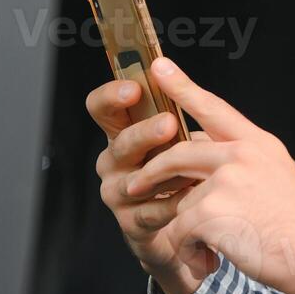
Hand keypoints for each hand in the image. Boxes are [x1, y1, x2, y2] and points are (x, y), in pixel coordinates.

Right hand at [86, 78, 218, 293]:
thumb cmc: (182, 172)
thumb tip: (166, 66)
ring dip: (166, 172)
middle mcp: (113, 162)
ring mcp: (118, 193)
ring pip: (136, 180)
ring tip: (192, 168)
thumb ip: (170, 104)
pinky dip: (175, 204)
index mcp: (122, 132)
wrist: (187, 227)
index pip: (101, 108)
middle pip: (121, 143)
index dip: (111, 96)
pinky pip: (151, 212)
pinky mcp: (131, 224)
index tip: (134, 89)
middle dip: (145, 133)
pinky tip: (194, 197)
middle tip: (169, 124)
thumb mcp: (179, 136)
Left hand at [124, 57, 294, 293]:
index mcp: (258, 144)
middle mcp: (241, 155)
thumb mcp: (279, 177)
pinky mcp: (212, 210)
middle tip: (134, 184)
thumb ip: (245, 164)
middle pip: (179, 153)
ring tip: (207, 249)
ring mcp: (226, 180)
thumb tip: (208, 164)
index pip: (214, 108)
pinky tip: (208, 260)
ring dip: (187, 229)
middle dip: (152, 171)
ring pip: (180, 200)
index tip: (158, 67)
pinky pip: (180, 229)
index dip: (183, 87)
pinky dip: (189, 249)